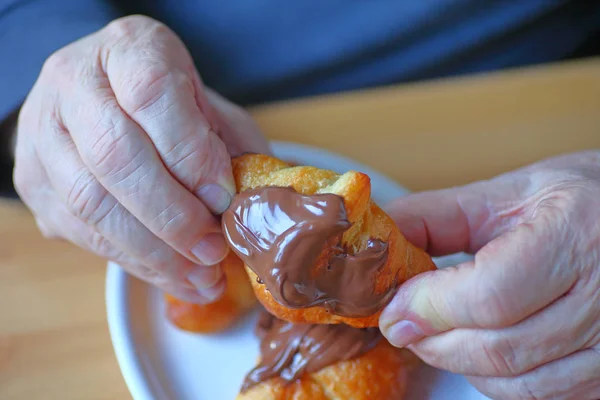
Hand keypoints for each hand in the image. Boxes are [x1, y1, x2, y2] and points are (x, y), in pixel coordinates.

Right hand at [14, 15, 269, 303]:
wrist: (103, 102)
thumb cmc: (168, 106)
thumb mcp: (210, 110)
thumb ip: (231, 147)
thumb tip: (251, 206)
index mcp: (126, 48)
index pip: (151, 94)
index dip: (190, 152)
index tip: (224, 198)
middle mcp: (73, 83)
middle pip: (115, 154)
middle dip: (172, 215)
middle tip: (214, 250)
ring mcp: (42, 133)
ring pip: (91, 201)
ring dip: (153, 251)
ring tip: (201, 276)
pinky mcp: (33, 182)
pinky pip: (80, 232)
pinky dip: (134, 261)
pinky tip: (173, 276)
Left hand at [380, 151, 599, 399]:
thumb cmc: (575, 201)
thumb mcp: (509, 193)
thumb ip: (439, 216)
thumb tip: (381, 240)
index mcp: (574, 235)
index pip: (490, 295)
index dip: (430, 308)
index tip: (393, 308)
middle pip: (499, 347)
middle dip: (434, 340)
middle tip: (402, 323)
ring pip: (517, 381)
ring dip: (460, 363)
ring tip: (437, 333)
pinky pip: (541, 394)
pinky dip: (495, 380)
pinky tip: (480, 348)